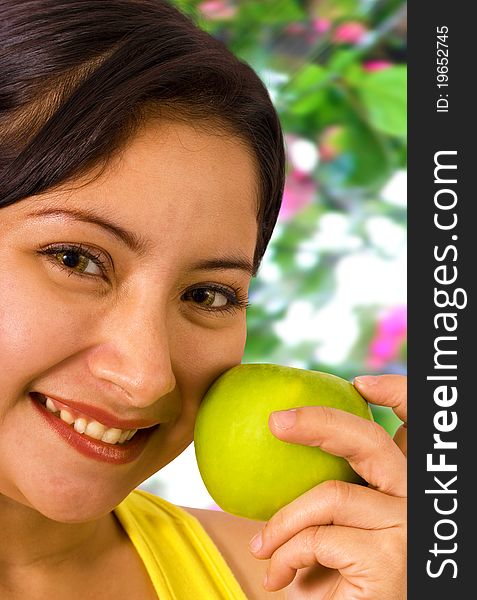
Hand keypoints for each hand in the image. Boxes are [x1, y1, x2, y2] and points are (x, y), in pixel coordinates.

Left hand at [248, 374, 406, 599]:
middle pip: (369, 440)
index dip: (397, 393)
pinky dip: (285, 554)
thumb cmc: (346, 582)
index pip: (416, 425)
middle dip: (318, 422)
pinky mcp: (388, 560)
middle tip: (276, 421)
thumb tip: (282, 446)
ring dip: (282, 523)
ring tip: (260, 548)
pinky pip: (317, 538)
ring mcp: (407, 529)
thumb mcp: (344, 533)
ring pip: (331, 495)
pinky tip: (277, 576)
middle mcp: (415, 501)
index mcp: (406, 487)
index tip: (360, 384)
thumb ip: (335, 499)